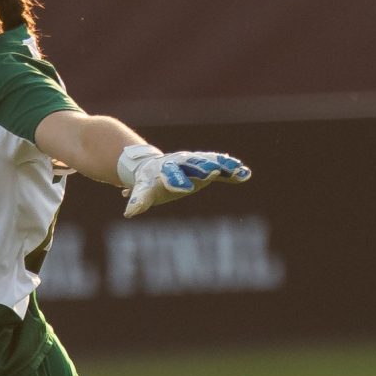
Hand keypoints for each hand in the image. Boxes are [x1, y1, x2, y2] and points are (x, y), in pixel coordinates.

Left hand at [117, 146, 251, 218]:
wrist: (155, 166)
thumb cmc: (148, 182)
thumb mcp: (142, 191)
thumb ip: (138, 201)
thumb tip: (129, 213)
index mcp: (165, 169)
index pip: (170, 174)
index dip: (177, 179)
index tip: (184, 187)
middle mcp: (182, 163)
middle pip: (192, 164)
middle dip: (202, 167)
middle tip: (213, 170)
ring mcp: (195, 164)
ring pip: (210, 162)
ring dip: (223, 165)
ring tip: (238, 169)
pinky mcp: (207, 168)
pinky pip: (221, 169)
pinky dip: (232, 171)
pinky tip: (246, 174)